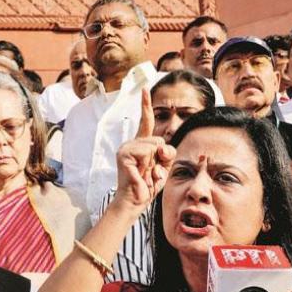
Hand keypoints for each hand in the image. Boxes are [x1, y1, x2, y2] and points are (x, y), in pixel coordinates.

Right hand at [114, 89, 174, 210]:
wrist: (135, 201)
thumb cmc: (148, 185)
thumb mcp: (164, 167)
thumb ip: (167, 153)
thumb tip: (161, 145)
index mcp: (141, 144)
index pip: (146, 122)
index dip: (145, 105)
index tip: (145, 89)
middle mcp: (131, 143)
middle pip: (159, 139)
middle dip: (163, 157)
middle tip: (151, 172)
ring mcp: (126, 148)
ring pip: (155, 145)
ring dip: (156, 163)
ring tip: (146, 174)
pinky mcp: (124, 154)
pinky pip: (147, 152)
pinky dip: (149, 166)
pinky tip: (141, 175)